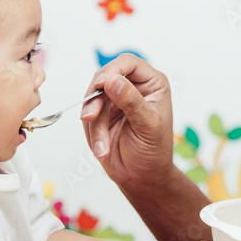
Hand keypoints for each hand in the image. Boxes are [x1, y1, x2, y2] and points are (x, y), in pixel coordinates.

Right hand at [81, 54, 174, 186]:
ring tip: (102, 146)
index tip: (101, 84)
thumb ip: (131, 101)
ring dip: (93, 122)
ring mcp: (115, 100)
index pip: (129, 63)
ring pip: (92, 97)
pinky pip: (87, 114)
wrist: (141, 178)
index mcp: (152, 84)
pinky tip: (101, 148)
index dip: (113, 70)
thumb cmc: (153, 153)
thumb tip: (113, 80)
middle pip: (105, 77)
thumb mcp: (148, 125)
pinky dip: (91, 132)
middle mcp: (133, 87)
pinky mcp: (101, 114)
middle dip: (96, 99)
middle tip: (90, 117)